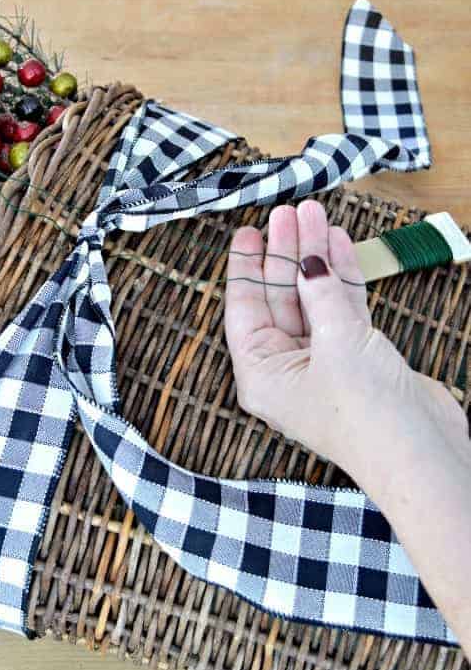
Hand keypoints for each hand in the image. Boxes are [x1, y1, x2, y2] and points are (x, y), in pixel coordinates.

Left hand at [225, 200, 466, 474]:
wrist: (425, 455)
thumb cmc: (367, 412)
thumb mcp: (336, 342)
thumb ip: (319, 294)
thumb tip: (309, 258)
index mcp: (262, 374)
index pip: (244, 309)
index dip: (247, 267)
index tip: (249, 231)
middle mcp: (287, 369)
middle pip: (279, 298)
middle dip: (285, 254)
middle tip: (288, 214)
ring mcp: (324, 363)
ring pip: (313, 299)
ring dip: (315, 258)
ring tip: (316, 215)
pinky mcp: (358, 359)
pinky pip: (342, 310)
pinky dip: (341, 278)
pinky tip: (338, 244)